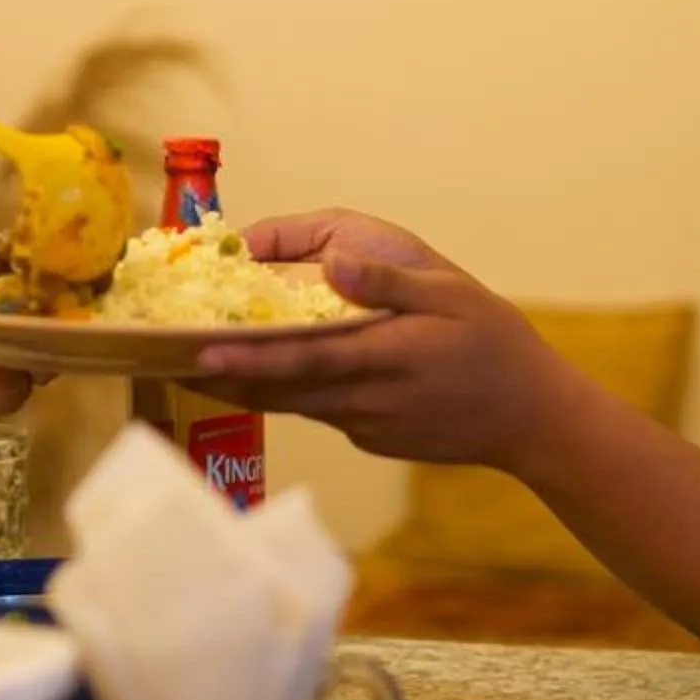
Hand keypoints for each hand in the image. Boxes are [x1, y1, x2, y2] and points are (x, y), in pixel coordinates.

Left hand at [195, 208, 560, 467]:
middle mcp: (366, 400)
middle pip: (281, 391)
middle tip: (166, 359)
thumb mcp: (454, 295)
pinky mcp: (369, 436)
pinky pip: (318, 411)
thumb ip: (390, 281)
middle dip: (222, 377)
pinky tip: (258, 376)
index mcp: (385, 358)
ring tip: (192, 365)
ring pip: (292, 404)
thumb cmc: (495, 345)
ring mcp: (365, 425)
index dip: (251, 361)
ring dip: (243, 388)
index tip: (203, 355)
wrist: (533, 419)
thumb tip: (336, 264)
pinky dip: (284, 394)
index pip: (305, 360)